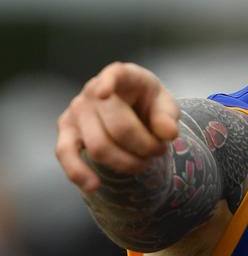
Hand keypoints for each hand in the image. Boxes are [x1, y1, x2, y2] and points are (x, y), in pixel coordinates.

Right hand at [56, 62, 179, 191]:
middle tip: (160, 151)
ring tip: (143, 163)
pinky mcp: (66, 131)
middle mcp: (94, 89)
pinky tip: (93, 185)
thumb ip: (168, 116)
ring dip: (125, 162)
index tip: (104, 93)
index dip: (108, 83)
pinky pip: (66, 154)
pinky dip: (78, 172)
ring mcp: (77, 110)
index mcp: (123, 75)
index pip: (114, 74)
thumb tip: (169, 134)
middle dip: (144, 146)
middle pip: (118, 127)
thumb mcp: (165, 105)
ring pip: (99, 146)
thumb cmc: (149, 104)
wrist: (131, 110)